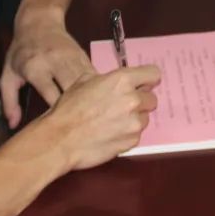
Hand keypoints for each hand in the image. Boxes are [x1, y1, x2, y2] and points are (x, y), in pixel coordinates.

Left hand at [0, 11, 93, 128]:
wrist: (39, 21)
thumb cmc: (21, 51)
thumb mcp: (8, 74)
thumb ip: (9, 101)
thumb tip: (13, 125)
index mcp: (36, 68)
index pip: (52, 95)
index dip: (58, 115)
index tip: (60, 130)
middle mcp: (57, 62)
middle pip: (75, 91)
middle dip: (79, 111)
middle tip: (82, 130)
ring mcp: (73, 58)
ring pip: (89, 84)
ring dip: (92, 102)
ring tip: (95, 121)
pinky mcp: (84, 56)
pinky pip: (94, 76)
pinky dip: (98, 91)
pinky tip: (101, 105)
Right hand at [44, 65, 161, 170]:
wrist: (61, 139)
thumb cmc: (68, 109)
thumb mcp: (83, 81)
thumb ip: (106, 79)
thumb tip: (116, 82)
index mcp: (122, 80)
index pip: (153, 73)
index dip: (147, 79)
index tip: (142, 84)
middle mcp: (133, 99)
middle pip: (151, 98)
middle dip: (140, 101)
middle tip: (122, 105)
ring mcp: (135, 122)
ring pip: (145, 117)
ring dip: (134, 119)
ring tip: (113, 122)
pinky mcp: (133, 141)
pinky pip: (136, 134)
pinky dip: (127, 134)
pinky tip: (110, 134)